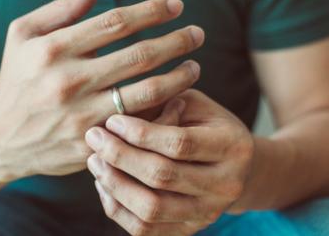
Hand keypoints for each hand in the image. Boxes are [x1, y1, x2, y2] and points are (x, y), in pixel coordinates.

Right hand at [0, 0, 204, 183]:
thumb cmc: (16, 79)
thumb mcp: (23, 35)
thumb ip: (63, 7)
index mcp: (52, 49)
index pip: (116, 22)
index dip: (153, 11)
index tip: (177, 6)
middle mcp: (68, 81)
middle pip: (139, 56)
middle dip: (177, 41)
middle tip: (198, 34)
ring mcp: (80, 116)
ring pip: (146, 92)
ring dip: (179, 77)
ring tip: (195, 66)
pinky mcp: (90, 143)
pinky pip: (138, 125)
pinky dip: (162, 110)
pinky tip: (177, 98)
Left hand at [86, 89, 253, 235]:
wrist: (235, 166)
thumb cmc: (205, 125)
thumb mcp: (192, 104)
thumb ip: (161, 106)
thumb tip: (118, 118)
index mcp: (231, 146)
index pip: (179, 144)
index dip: (141, 133)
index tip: (111, 121)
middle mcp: (226, 184)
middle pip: (163, 176)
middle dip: (120, 156)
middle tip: (93, 137)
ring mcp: (208, 213)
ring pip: (151, 209)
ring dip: (115, 185)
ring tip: (94, 162)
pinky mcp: (189, 230)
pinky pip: (145, 229)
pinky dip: (118, 209)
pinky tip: (104, 185)